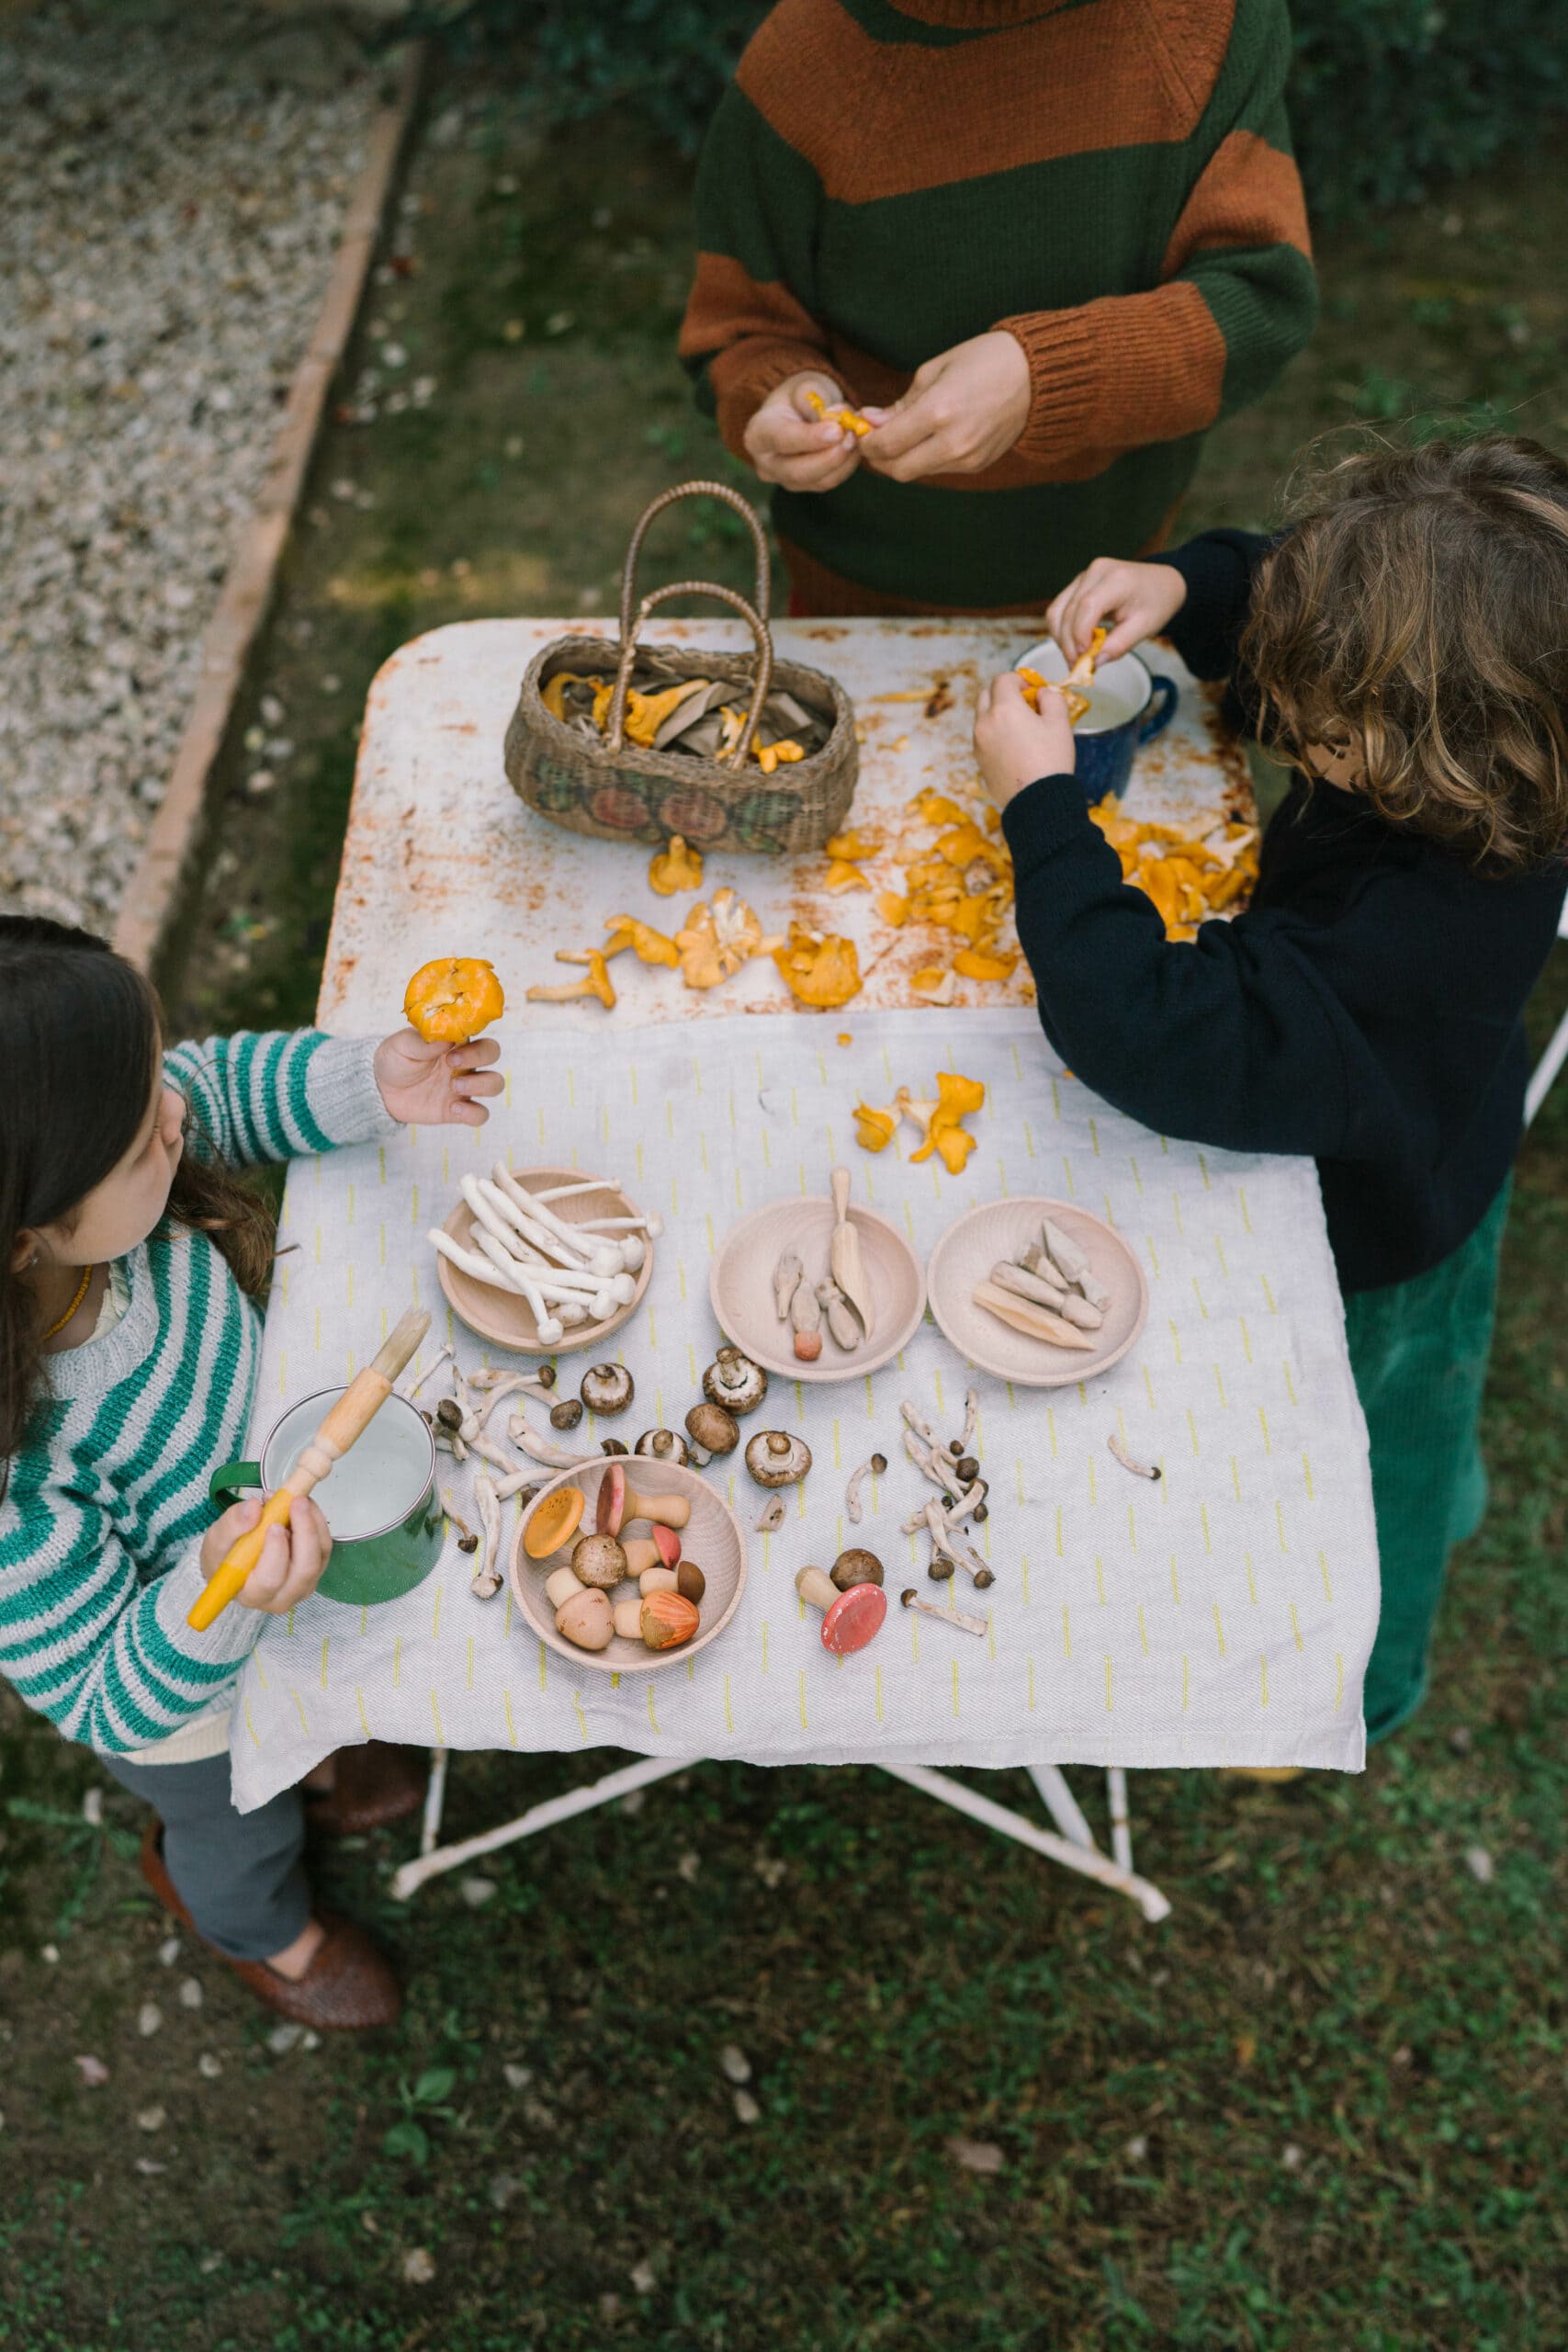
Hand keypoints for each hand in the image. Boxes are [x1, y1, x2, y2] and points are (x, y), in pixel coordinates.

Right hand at [202, 1496, 333, 1616]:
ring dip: (312, 1523)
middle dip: (305, 1532)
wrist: (235, 1560)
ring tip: (297, 1499)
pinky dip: (317, 1523)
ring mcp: (302, 1585)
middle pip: (304, 1570)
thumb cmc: (225, 1556)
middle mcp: (281, 1597)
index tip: (274, 1524)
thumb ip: (232, 1524)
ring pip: (319, 1556)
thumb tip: (254, 1508)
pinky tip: (303, 1507)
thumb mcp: (217, 1539)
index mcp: (252, 1594)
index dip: (276, 1552)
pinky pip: (324, 1546)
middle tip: (297, 1502)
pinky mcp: (315, 1570)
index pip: (270, 1580)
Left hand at [374, 1028, 502, 1126]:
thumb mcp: (401, 1046)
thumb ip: (422, 1041)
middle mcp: (465, 1062)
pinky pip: (480, 1114)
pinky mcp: (458, 1110)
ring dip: (481, 1085)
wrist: (382, 1091)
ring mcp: (464, 1087)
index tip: (451, 1050)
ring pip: (495, 1084)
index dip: (473, 1039)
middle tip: (452, 1064)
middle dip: (479, 1057)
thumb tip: (446, 1038)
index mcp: (454, 1042)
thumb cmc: (395, 1061)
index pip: (477, 1030)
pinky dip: (473, 1113)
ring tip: (453, 1087)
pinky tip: (453, 1108)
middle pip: (493, 1053)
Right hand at [743, 372, 864, 490]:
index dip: (810, 438)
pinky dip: (847, 465)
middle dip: (829, 457)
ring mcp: (785, 479)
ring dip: (844, 461)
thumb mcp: (802, 386)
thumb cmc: (799, 396)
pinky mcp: (806, 486)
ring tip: (856, 436)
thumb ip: (812, 398)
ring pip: (817, 481)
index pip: (781, 440)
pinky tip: (855, 447)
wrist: (798, 411)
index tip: (836, 430)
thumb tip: (831, 418)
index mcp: (758, 434)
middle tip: (851, 438)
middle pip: (797, 472)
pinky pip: (829, 481)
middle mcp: (766, 463)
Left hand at [859, 331, 1030, 481]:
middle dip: (879, 458)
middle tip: (873, 440)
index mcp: (938, 411)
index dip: (866, 442)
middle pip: (898, 469)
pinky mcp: (977, 465)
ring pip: (917, 472)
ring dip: (901, 459)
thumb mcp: (934, 371)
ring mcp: (967, 457)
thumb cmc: (982, 361)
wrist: (1035, 375)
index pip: (886, 444)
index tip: (861, 431)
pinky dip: (925, 458)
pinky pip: (939, 469)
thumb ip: (901, 403)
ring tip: (900, 436)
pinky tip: (927, 438)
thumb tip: (869, 420)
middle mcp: (953, 441)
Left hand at [974, 670, 1075, 811]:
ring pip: (982, 718)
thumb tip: (1042, 694)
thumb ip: (1052, 699)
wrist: (1038, 802)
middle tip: (1023, 704)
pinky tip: (1013, 747)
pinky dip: (994, 735)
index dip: (1018, 679)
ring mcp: (979, 744)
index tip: (1030, 689)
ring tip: (1020, 728)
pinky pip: (983, 739)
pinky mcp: (979, 762)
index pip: (1002, 679)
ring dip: (997, 715)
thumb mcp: (1060, 723)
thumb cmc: (1051, 761)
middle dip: (1002, 693)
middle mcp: (985, 723)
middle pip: (985, 695)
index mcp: (1004, 709)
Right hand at [1046, 557, 1187, 664]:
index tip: (1084, 659)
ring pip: (1057, 611)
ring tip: (1076, 658)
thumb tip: (1093, 663)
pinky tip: (1076, 644)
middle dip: (1069, 644)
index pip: (1087, 607)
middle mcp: (1095, 572)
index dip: (1080, 635)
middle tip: (1078, 667)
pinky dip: (1062, 630)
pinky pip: (1059, 609)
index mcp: (1117, 579)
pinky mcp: (1077, 584)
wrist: (1161, 582)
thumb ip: (1119, 645)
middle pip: (1067, 611)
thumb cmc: (1157, 602)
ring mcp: (1083, 576)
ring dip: (1061, 639)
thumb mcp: (1145, 628)